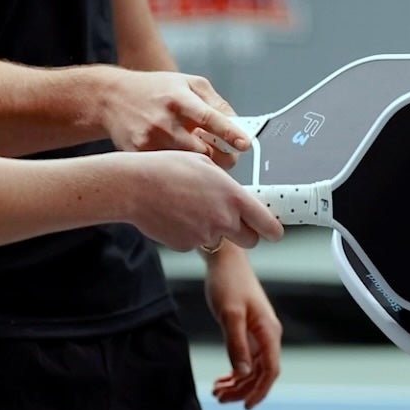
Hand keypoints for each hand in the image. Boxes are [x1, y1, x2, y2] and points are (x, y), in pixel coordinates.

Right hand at [102, 69, 247, 168]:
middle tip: (228, 154)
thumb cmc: (155, 90)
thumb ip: (215, 102)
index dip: (229, 132)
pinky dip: (182, 169)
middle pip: (202, 152)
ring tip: (204, 156)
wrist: (112, 98)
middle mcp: (164, 121)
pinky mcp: (140, 156)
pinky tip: (181, 159)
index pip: (209, 118)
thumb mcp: (188, 83)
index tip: (245, 144)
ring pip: (189, 166)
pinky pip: (171, 170)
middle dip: (222, 157)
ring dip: (204, 165)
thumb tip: (238, 125)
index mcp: (178, 98)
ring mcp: (150, 141)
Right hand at [124, 152, 283, 252]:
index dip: (273, 230)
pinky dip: (191, 232)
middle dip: (246, 233)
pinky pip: (196, 241)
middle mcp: (223, 220)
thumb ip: (225, 183)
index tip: (274, 231)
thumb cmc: (167, 167)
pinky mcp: (186, 246)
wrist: (135, 186)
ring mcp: (205, 235)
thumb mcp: (204, 163)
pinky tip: (177, 214)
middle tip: (233, 219)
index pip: (267, 224)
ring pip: (220, 240)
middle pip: (250, 240)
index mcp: (233, 196)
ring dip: (214, 230)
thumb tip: (233, 193)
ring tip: (192, 207)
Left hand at [203, 242, 281, 409]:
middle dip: (241, 389)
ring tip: (217, 390)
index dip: (259, 390)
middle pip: (260, 372)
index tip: (245, 406)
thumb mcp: (230, 313)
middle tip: (219, 397)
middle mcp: (267, 333)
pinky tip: (222, 377)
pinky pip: (246, 357)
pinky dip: (234, 369)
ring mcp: (258, 331)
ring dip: (236, 381)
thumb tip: (242, 373)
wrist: (225, 259)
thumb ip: (236, 343)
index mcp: (268, 330)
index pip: (270, 370)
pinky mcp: (248, 328)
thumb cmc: (228, 282)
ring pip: (252, 367)